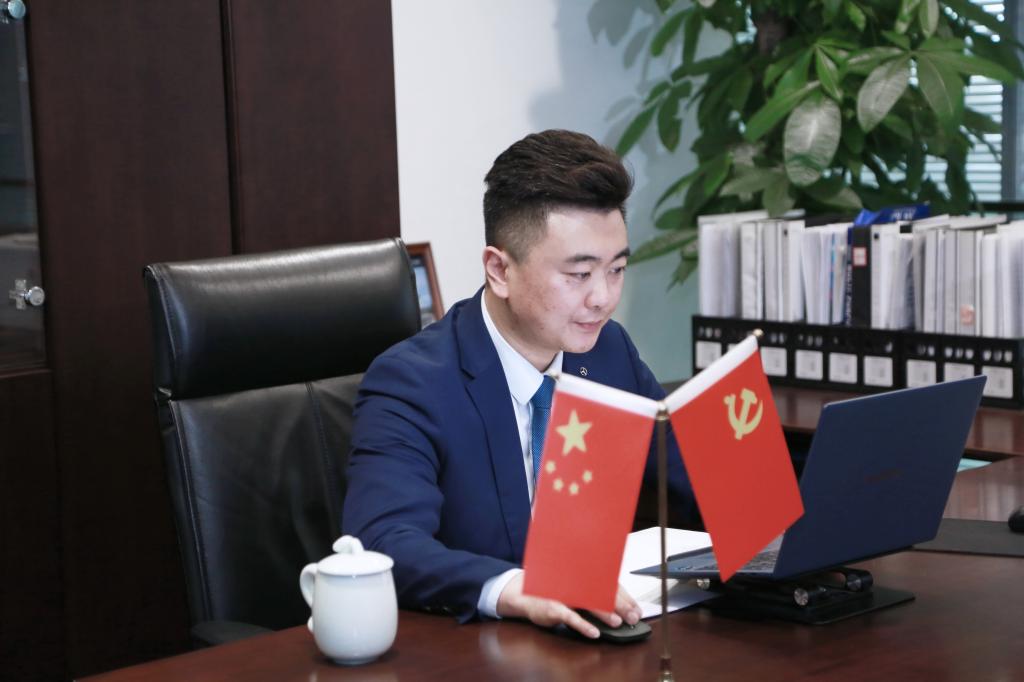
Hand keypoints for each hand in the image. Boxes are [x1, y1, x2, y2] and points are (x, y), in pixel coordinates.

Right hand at [495, 573, 641, 638]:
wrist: (525, 593)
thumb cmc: (553, 591)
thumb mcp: (574, 590)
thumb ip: (593, 594)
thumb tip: (621, 606)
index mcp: (582, 578)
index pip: (608, 585)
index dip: (625, 598)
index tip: (636, 610)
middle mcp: (575, 583)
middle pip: (601, 592)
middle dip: (620, 606)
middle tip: (633, 617)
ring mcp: (564, 594)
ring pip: (588, 603)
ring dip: (604, 614)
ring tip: (617, 622)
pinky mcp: (553, 607)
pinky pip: (570, 617)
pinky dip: (583, 625)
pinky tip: (594, 633)